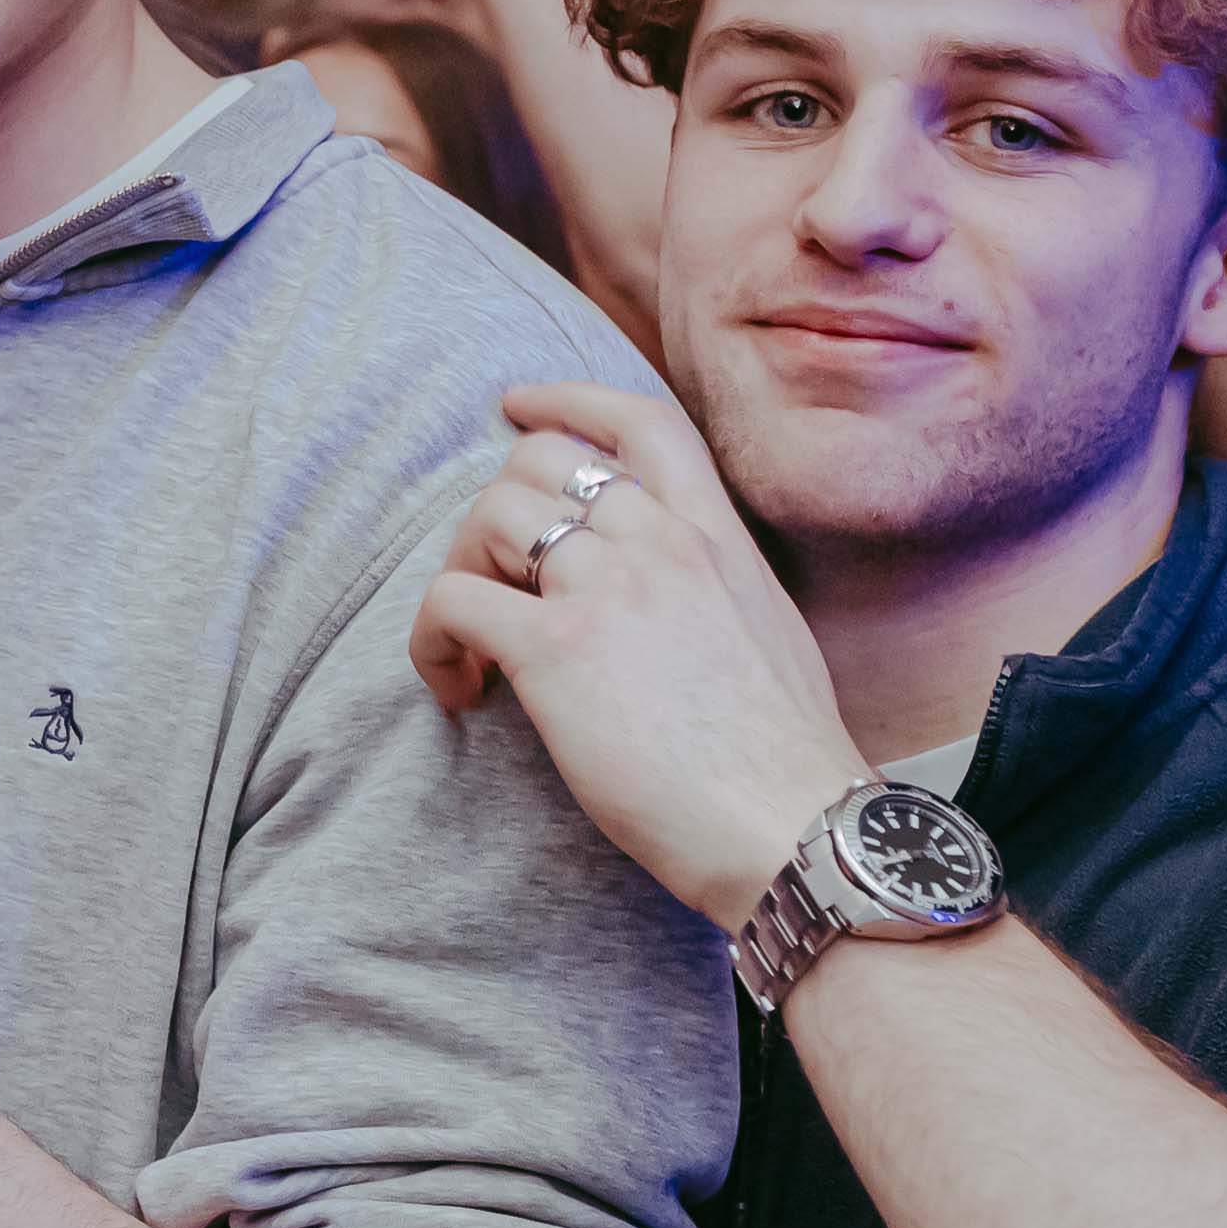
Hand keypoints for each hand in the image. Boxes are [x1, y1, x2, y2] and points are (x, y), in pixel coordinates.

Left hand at [409, 380, 862, 929]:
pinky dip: (432, 640)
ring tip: (473, 649)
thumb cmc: (786, 764)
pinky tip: (457, 689)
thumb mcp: (771, 636)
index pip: (643, 423)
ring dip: (460, 573)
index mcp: (719, 537)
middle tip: (490, 582)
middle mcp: (661, 544)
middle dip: (496, 512)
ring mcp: (607, 591)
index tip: (518, 408)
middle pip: (540, 462)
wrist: (794, 826)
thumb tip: (670, 609)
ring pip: (488, 518)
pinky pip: (452, 600)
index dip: (569, 401)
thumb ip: (715, 593)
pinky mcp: (555, 652)